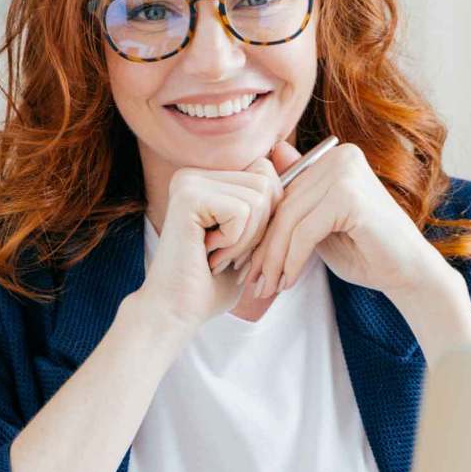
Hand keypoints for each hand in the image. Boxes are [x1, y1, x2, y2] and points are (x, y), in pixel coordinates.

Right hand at [137, 156, 282, 332]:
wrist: (176, 313)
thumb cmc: (212, 283)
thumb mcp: (250, 237)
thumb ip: (267, 201)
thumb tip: (294, 158)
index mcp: (206, 178)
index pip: (266, 173)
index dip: (268, 216)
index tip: (239, 246)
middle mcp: (194, 174)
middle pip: (266, 182)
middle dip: (261, 228)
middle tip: (228, 253)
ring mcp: (189, 182)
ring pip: (259, 198)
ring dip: (247, 240)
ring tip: (218, 256)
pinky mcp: (189, 197)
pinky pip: (243, 212)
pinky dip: (236, 243)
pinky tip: (209, 256)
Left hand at [239, 138, 443, 298]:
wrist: (409, 274)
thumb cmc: (365, 250)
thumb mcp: (319, 224)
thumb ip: (296, 202)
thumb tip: (261, 173)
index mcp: (334, 158)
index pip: (283, 192)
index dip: (263, 229)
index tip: (249, 263)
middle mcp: (340, 157)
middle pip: (283, 205)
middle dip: (264, 248)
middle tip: (252, 280)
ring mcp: (346, 173)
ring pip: (289, 221)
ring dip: (274, 259)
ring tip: (267, 287)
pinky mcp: (349, 197)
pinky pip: (304, 232)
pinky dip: (292, 260)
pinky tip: (288, 281)